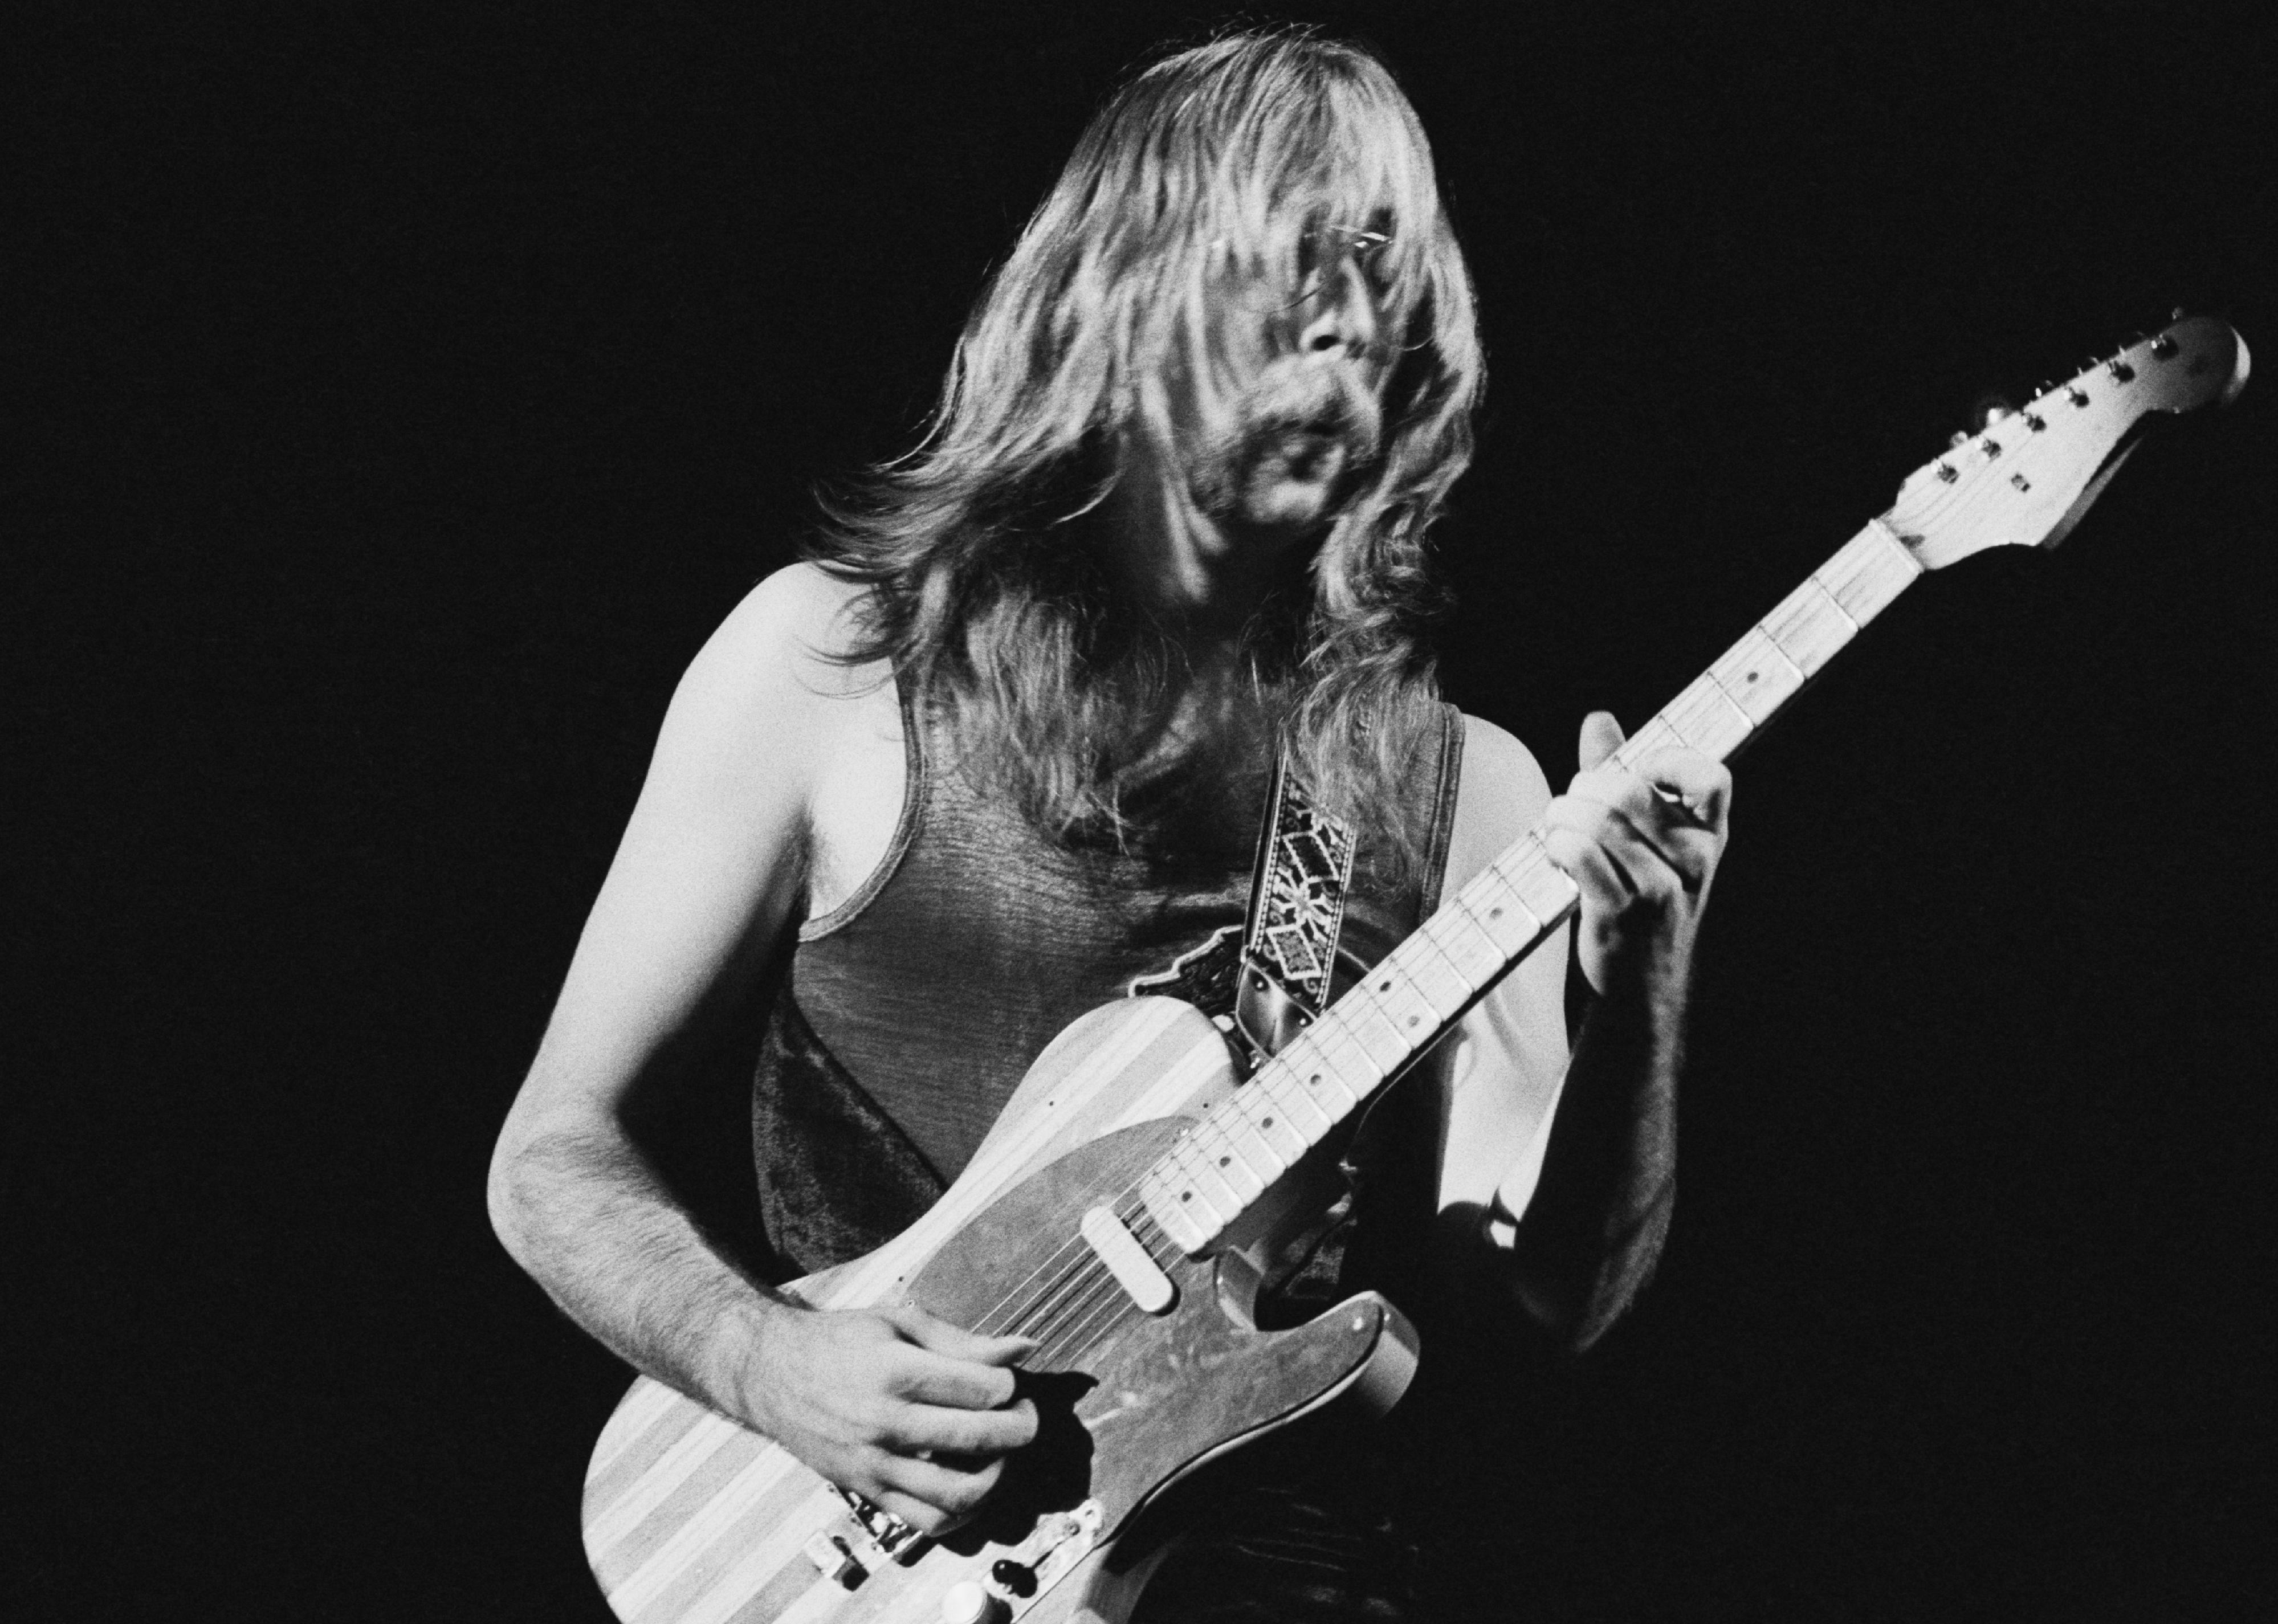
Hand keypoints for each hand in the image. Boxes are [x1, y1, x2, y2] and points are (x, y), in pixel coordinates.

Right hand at [731, 1300, 1037, 1535]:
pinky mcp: (868, 1491)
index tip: (1007, 1379)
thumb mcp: (899, 1323)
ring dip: (998, 1474)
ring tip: (1000, 1451)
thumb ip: (965, 1341)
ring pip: (960, 1493)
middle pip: (980, 1438)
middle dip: (1021, 1426)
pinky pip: (928, 1521)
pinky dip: (963, 1511)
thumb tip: (1026, 1348)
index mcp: (897, 1372)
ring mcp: (875, 1464)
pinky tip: (972, 1483)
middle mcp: (886, 1423)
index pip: (983, 1389)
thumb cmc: (840, 1342)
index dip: (1010, 1384)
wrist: (771, 1373)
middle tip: (1024, 1413)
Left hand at [1540, 711, 1731, 998]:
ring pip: (1598, 820)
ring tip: (1556, 829)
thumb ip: (1623, 776)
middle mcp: (1693, 861)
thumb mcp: (1648, 841)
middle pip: (1629, 791)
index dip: (1668, 760)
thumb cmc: (1643, 900)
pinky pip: (1579, 853)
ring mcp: (1659, 890)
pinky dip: (1556, 843)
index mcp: (1708, 836)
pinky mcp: (1621, 914)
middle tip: (1570, 805)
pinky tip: (1554, 852)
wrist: (1643, 985)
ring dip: (1561, 816)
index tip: (1636, 773)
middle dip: (1583, 788)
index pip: (1712, 777)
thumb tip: (1598, 719)